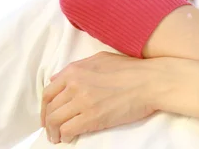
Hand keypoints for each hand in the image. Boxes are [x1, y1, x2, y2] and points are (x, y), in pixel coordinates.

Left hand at [41, 52, 162, 143]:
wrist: (151, 81)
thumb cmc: (133, 70)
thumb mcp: (102, 59)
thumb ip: (79, 67)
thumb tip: (58, 78)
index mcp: (76, 70)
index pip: (48, 92)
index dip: (46, 107)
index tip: (49, 114)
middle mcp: (75, 84)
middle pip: (50, 108)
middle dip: (48, 122)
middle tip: (52, 130)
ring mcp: (83, 101)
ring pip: (55, 121)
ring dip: (53, 132)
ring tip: (58, 138)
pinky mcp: (92, 117)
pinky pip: (67, 130)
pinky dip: (65, 137)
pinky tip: (69, 138)